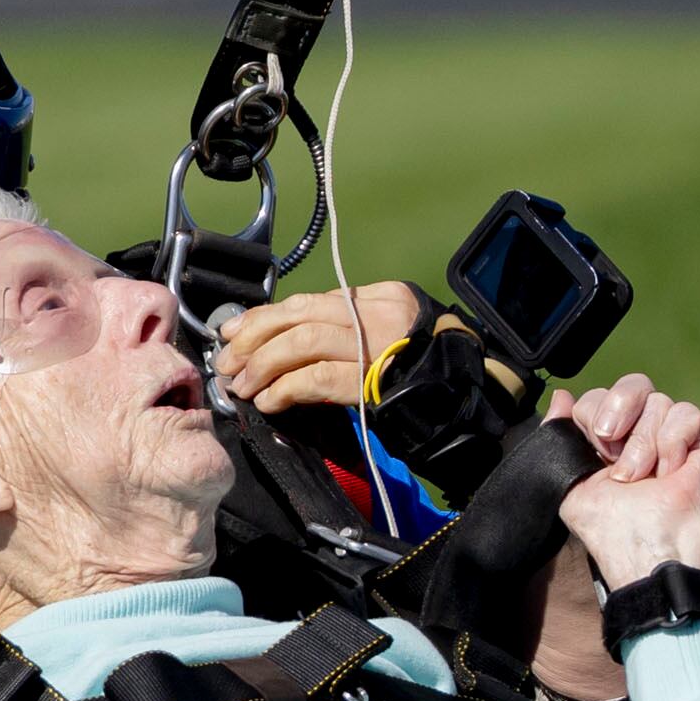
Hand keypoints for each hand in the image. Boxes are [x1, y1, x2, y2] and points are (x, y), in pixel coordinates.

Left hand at [211, 279, 425, 413]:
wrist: (471, 402)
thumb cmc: (426, 374)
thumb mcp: (390, 336)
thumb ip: (349, 330)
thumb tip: (287, 340)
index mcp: (382, 297)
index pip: (312, 301)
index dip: (267, 316)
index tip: (237, 331)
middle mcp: (379, 314)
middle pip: (300, 314)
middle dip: (255, 335)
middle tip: (228, 359)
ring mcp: (377, 345)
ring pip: (302, 342)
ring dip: (262, 364)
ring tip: (242, 385)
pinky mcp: (372, 381)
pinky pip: (315, 378)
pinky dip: (284, 389)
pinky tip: (269, 402)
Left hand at [552, 380, 699, 588]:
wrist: (650, 553)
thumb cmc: (610, 529)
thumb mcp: (570, 484)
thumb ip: (560, 436)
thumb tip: (561, 396)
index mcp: (610, 442)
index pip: (600, 396)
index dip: (595, 417)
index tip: (597, 452)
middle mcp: (643, 435)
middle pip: (633, 386)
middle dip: (620, 416)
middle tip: (617, 459)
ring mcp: (676, 440)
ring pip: (660, 402)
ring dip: (645, 444)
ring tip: (646, 479)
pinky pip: (688, 415)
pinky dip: (674, 442)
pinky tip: (671, 472)